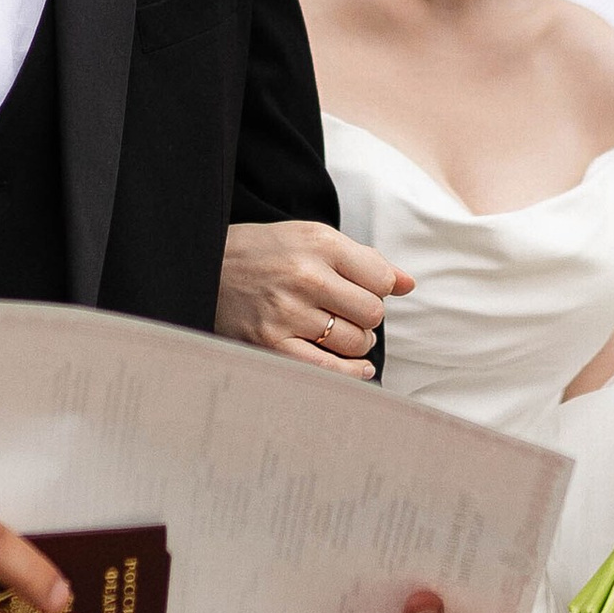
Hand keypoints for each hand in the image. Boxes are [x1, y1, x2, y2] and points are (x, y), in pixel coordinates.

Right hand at [217, 219, 411, 370]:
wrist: (204, 265)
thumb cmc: (265, 252)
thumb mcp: (313, 239)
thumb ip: (364, 260)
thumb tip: (409, 284)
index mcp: (319, 243)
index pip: (382, 279)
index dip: (381, 289)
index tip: (365, 291)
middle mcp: (305, 276)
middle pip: (372, 313)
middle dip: (368, 318)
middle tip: (350, 313)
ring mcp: (287, 313)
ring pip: (354, 342)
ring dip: (357, 343)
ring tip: (341, 332)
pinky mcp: (270, 343)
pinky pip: (327, 369)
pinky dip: (351, 373)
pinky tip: (358, 369)